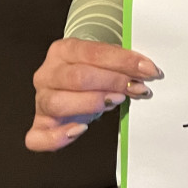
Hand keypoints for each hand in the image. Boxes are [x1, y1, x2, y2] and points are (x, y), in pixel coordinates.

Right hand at [24, 37, 162, 151]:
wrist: (73, 84)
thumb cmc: (91, 72)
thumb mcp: (105, 63)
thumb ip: (121, 66)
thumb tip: (147, 72)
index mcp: (63, 50)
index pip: (94, 53)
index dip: (123, 62)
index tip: (148, 70)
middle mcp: (47, 74)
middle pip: (78, 78)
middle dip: (113, 82)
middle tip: (136, 87)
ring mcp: (41, 100)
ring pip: (59, 103)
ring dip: (92, 103)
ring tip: (116, 101)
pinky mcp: (39, 125)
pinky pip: (39, 137)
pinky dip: (58, 137)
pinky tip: (80, 130)